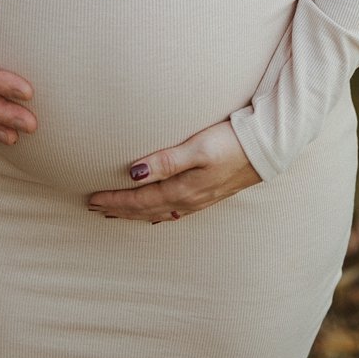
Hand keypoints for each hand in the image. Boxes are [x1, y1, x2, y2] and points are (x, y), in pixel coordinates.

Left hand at [85, 120, 261, 222]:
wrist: (267, 148)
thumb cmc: (231, 143)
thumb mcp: (197, 148)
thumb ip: (166, 161)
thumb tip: (134, 173)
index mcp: (183, 190)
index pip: (139, 200)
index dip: (114, 201)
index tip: (91, 199)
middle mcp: (189, 199)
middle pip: (145, 209)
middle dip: (119, 209)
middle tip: (93, 208)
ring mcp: (199, 199)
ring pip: (159, 212)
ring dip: (135, 213)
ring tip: (115, 213)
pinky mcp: (208, 194)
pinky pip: (175, 211)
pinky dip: (157, 213)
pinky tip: (155, 215)